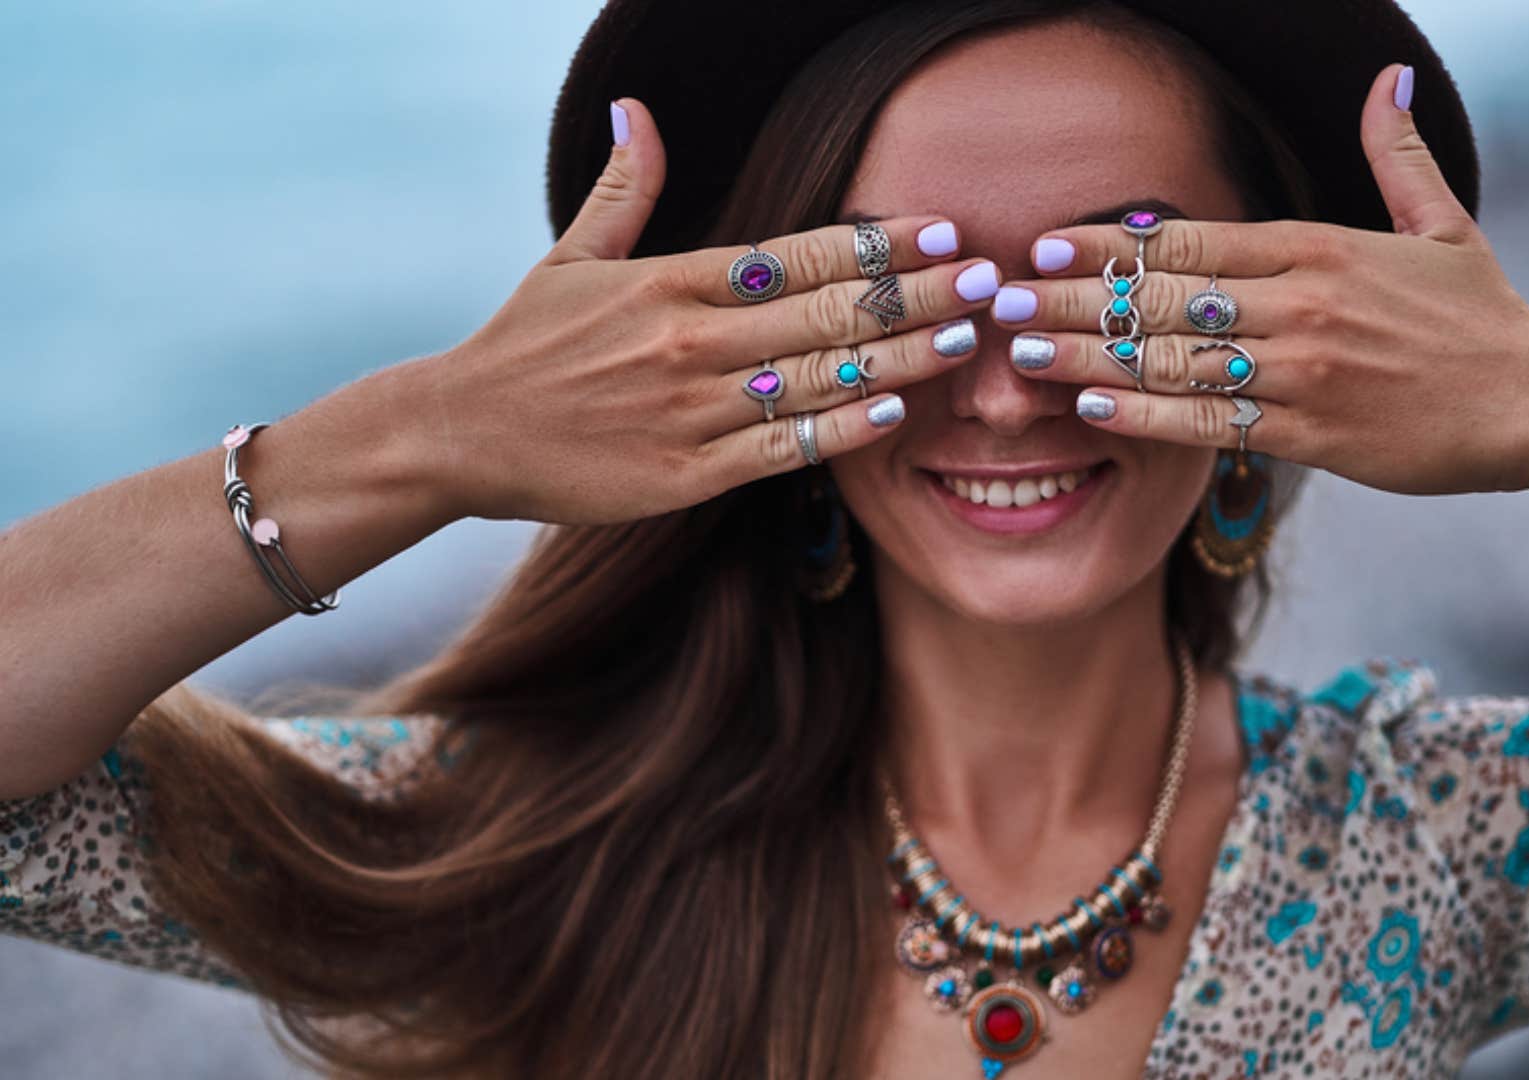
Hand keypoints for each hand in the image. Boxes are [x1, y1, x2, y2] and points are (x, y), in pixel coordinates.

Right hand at [408, 99, 998, 524]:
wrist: (458, 435)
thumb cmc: (524, 344)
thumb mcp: (568, 255)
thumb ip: (623, 188)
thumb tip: (636, 110)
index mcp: (668, 282)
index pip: (793, 253)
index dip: (874, 242)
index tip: (940, 230)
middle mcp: (685, 341)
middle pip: (823, 312)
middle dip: (913, 293)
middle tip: (985, 278)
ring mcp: (686, 410)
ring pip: (815, 378)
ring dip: (900, 356)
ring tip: (967, 338)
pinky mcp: (682, 476)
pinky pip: (780, 448)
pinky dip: (840, 426)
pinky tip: (896, 408)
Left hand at [992, 63, 1528, 496]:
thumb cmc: (1484, 318)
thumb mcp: (1444, 224)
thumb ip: (1398, 156)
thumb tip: (1387, 81)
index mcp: (1321, 248)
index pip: (1192, 237)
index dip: (1110, 241)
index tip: (1045, 242)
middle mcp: (1303, 304)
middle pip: (1166, 295)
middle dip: (1076, 295)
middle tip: (1003, 298)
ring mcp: (1305, 370)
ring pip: (1176, 358)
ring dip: (1092, 353)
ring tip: (1022, 351)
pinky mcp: (1313, 434)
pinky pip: (1213, 422)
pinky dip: (1149, 413)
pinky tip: (1094, 404)